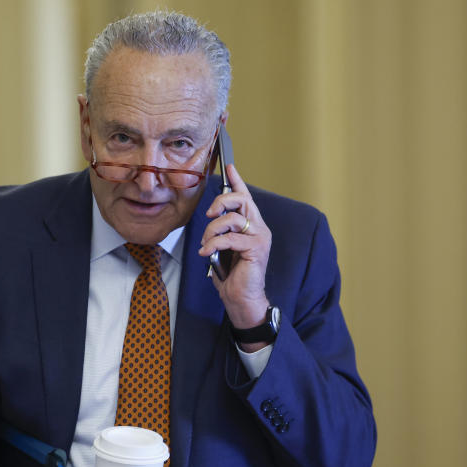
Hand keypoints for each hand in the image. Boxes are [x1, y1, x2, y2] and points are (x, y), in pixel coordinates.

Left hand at [198, 163, 271, 341]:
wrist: (241, 299)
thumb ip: (221, 231)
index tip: (229, 166)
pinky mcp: (256, 249)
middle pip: (241, 200)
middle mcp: (259, 228)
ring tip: (206, 244)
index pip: (245, 198)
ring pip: (232, 219)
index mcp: (252, 226)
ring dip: (212, 230)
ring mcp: (259, 238)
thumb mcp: (223, 248)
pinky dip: (214, 244)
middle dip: (221, 201)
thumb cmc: (232, 276)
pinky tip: (206, 253)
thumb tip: (211, 219)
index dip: (237, 181)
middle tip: (209, 215)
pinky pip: (230, 238)